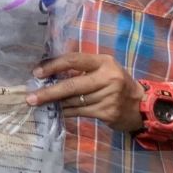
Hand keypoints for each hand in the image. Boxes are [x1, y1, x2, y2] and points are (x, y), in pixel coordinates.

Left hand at [26, 52, 145, 132]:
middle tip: (31, 98)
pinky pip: (80, 112)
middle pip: (72, 85)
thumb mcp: (102, 69)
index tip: (36, 73)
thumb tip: (49, 74)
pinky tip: (57, 111)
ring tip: (41, 104)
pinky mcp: (108, 112)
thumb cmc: (115, 83)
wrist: (141, 105)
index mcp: (104, 62)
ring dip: (56, 103)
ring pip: (74, 101)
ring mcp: (109, 96)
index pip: (73, 60)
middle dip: (49, 92)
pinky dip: (66, 112)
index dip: (53, 65)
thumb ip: (81, 69)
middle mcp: (108, 77)